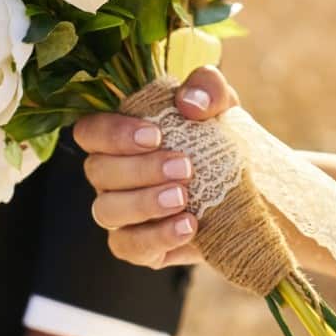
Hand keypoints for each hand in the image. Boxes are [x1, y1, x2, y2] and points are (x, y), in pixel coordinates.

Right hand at [73, 67, 238, 268]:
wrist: (246, 189)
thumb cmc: (219, 138)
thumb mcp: (221, 106)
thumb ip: (207, 88)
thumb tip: (189, 102)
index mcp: (118, 135)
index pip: (89, 131)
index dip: (113, 134)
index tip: (156, 135)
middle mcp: (110, 174)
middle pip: (98, 171)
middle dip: (139, 169)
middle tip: (184, 167)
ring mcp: (120, 213)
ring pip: (106, 211)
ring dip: (144, 204)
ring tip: (183, 198)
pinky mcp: (139, 246)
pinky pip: (128, 247)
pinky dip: (156, 237)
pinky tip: (188, 226)